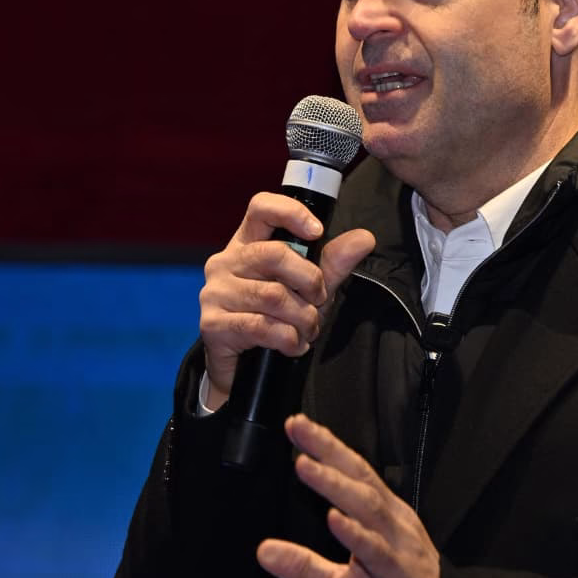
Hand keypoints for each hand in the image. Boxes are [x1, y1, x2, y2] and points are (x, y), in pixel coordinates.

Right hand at [199, 192, 374, 408]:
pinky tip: (293, 345)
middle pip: (274, 255)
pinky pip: (260, 326)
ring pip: (272, 296)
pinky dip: (288, 339)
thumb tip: (365, 238)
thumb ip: (333, 264)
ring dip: (302, 318)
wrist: (246, 369)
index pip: (260, 207)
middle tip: (318, 301)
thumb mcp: (310, 289)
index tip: (316, 232)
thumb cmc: (277, 319)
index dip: (290, 213)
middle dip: (309, 282)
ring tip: (307, 330)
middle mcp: (225, 262)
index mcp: (247, 243)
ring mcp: (214, 292)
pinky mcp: (212, 324)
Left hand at [256, 414, 439, 577]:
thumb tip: (262, 552)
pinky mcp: (403, 574)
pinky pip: (377, 551)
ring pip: (367, 507)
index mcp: (381, 515)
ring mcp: (399, 545)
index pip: (352, 471)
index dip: (326, 446)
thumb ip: (304, 567)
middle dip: (327, 450)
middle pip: (358, 477)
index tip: (296, 424)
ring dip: (335, 485)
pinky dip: (356, 535)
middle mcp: (392, 521)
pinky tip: (335, 520)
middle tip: (297, 427)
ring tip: (306, 466)